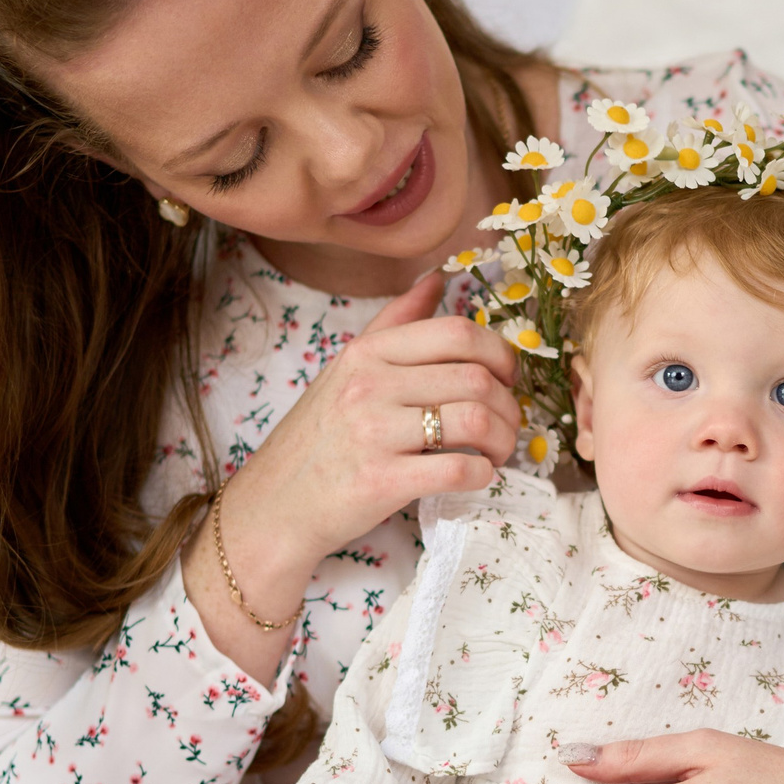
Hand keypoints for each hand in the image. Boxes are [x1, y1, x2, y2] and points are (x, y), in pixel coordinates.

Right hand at [185, 273, 518, 670]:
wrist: (274, 505)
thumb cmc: (319, 439)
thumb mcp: (347, 370)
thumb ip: (396, 323)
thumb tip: (438, 279)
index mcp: (367, 353)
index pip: (457, 333)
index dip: (500, 353)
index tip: (506, 377)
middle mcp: (369, 385)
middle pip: (476, 379)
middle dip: (508, 405)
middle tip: (506, 425)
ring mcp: (373, 433)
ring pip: (475, 420)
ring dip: (503, 440)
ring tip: (496, 452)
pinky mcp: (381, 481)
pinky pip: (459, 469)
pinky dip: (483, 474)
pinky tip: (477, 476)